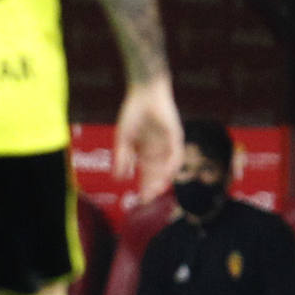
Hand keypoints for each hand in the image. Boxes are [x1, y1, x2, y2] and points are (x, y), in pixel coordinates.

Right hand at [114, 77, 182, 202]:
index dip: (143, 186)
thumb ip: (122, 158)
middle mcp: (158, 149)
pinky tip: (166, 175)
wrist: (144, 93)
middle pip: (157, 173)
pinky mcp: (176, 136)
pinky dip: (171, 165)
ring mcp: (168, 143)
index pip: (146, 172)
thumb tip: (118, 179)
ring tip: (156, 192)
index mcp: (145, 150)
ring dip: (163, 180)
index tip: (139, 200)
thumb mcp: (123, 139)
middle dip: (152, 187)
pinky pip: (176, 154)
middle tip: (147, 201)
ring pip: (167, 167)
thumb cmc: (132, 112)